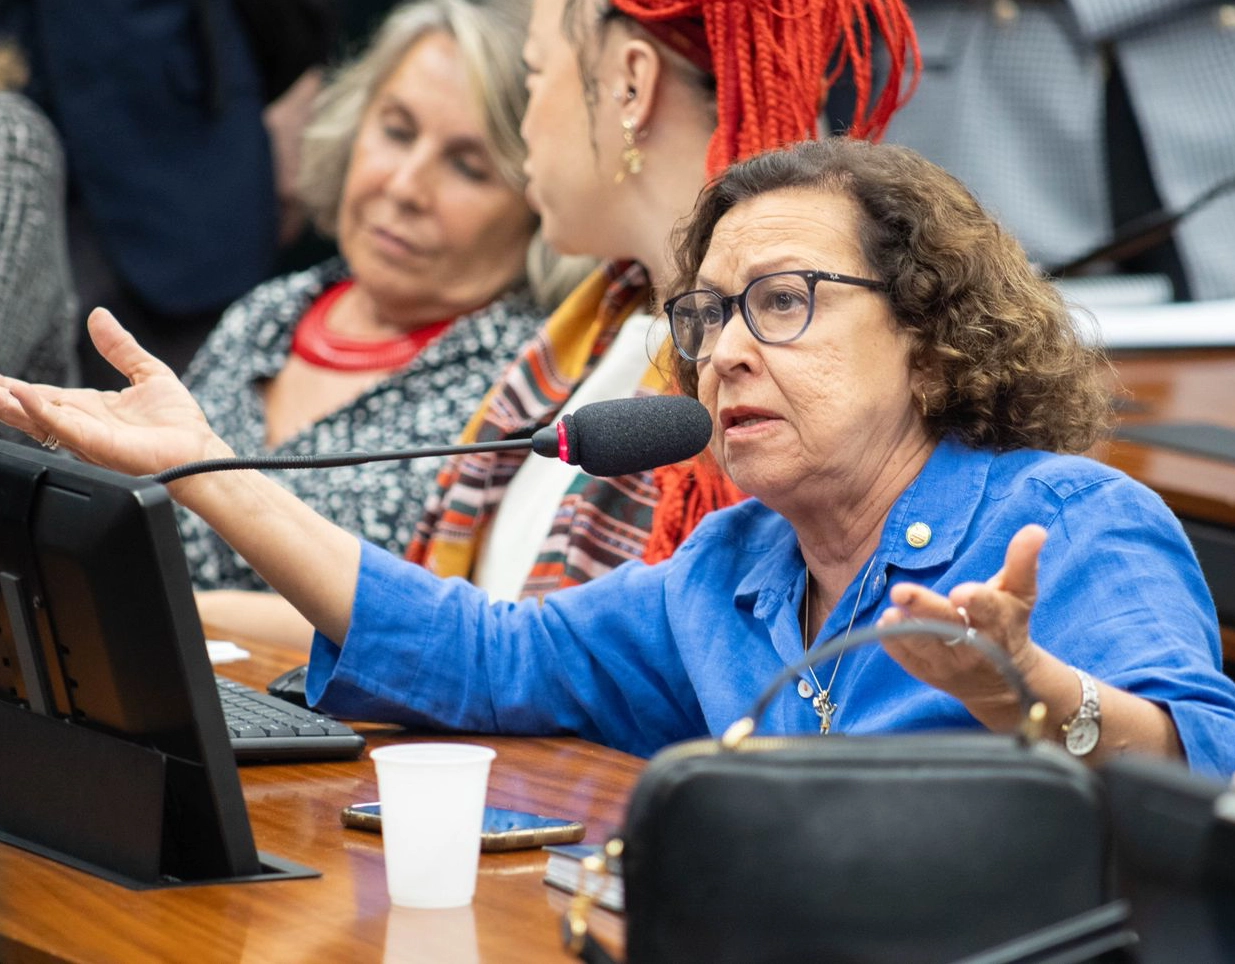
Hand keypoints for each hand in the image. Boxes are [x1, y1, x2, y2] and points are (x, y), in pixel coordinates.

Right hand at [0, 307, 229, 477]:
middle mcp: (79, 423)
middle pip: (27, 407)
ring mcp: (84, 435)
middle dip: (0, 397)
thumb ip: (120, 347)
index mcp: (87, 408)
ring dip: (7, 404)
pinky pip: (60, 426)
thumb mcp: (147, 373)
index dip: (11, 386)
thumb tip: (99, 315)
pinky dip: (38, 410)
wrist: (199, 452)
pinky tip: (19, 395)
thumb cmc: (179, 424)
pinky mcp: (96, 444)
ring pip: (34, 417)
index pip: (39, 394)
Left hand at [876, 524, 1046, 717]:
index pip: (988, 609)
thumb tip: (1035, 529)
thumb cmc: (1008, 623)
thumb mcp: (1019, 594)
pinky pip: (908, 660)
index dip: (976, 600)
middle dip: (925, 608)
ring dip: (905, 631)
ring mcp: (950, 663)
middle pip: (948, 627)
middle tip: (902, 591)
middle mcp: (974, 645)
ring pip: (925, 647)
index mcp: (998, 621)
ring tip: (890, 614)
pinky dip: (894, 644)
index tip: (960, 592)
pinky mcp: (928, 673)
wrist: (1002, 681)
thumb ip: (1022, 562)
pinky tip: (883, 624)